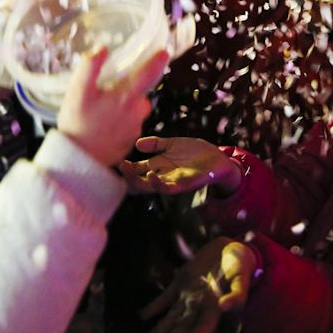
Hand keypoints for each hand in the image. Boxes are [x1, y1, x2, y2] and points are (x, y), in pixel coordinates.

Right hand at [57, 47, 170, 167]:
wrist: (78, 160)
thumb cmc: (77, 123)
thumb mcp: (78, 91)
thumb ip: (89, 67)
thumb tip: (101, 48)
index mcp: (127, 97)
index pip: (148, 74)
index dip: (157, 60)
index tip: (164, 51)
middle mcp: (137, 113)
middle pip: (140, 93)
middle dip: (130, 88)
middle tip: (111, 87)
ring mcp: (134, 130)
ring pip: (134, 110)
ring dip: (124, 106)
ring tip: (102, 109)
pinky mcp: (128, 143)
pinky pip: (128, 125)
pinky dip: (119, 121)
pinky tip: (103, 124)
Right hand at [118, 136, 241, 196]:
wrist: (218, 158)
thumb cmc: (196, 152)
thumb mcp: (173, 144)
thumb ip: (156, 144)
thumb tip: (137, 144)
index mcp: (158, 166)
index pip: (137, 170)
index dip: (125, 168)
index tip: (113, 161)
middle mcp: (162, 175)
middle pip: (139, 181)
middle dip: (126, 175)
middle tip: (117, 166)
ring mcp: (172, 181)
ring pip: (149, 186)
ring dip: (136, 180)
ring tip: (127, 169)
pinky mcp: (184, 184)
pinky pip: (168, 188)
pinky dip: (158, 183)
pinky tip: (152, 174)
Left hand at [142, 236, 257, 332]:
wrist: (229, 249)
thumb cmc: (239, 266)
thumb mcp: (241, 279)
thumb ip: (236, 295)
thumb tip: (224, 306)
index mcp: (215, 308)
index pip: (205, 326)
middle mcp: (199, 306)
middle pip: (184, 325)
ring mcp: (188, 296)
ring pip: (172, 315)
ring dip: (160, 327)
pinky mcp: (180, 283)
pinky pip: (165, 297)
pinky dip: (154, 306)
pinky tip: (143, 315)